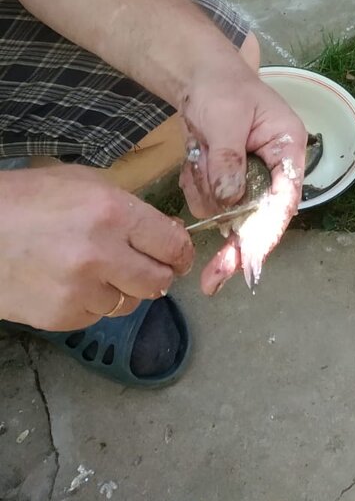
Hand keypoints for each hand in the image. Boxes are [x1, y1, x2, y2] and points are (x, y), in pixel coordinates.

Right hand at [0, 166, 192, 330]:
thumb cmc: (29, 199)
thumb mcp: (85, 184)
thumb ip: (131, 208)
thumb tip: (170, 233)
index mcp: (113, 213)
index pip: (172, 245)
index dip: (181, 252)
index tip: (179, 255)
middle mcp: (102, 254)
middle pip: (159, 281)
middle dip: (159, 273)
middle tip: (148, 265)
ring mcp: (80, 290)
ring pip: (130, 302)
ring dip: (124, 289)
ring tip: (100, 270)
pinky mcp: (61, 316)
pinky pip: (98, 316)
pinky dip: (93, 303)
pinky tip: (73, 282)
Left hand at [178, 63, 307, 294]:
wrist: (198, 76)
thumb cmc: (221, 86)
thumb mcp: (224, 118)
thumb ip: (229, 159)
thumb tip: (230, 200)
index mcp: (287, 147)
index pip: (285, 198)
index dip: (268, 231)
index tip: (249, 260)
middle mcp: (275, 167)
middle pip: (260, 218)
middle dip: (234, 245)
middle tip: (213, 280)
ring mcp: (251, 176)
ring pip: (228, 211)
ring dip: (205, 191)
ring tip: (198, 152)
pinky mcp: (228, 180)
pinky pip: (209, 202)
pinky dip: (194, 184)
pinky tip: (194, 156)